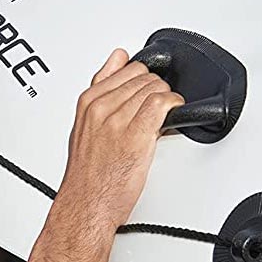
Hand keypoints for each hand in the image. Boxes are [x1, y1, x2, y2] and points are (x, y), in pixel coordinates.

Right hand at [57, 50, 183, 230]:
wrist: (87, 205)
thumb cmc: (88, 173)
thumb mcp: (85, 123)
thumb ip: (103, 86)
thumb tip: (118, 57)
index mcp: (89, 102)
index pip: (126, 68)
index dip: (144, 80)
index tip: (149, 93)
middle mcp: (102, 108)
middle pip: (143, 77)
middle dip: (157, 89)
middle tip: (159, 108)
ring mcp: (118, 122)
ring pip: (154, 89)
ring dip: (167, 98)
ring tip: (165, 115)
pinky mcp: (136, 137)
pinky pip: (161, 105)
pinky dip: (174, 105)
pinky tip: (175, 113)